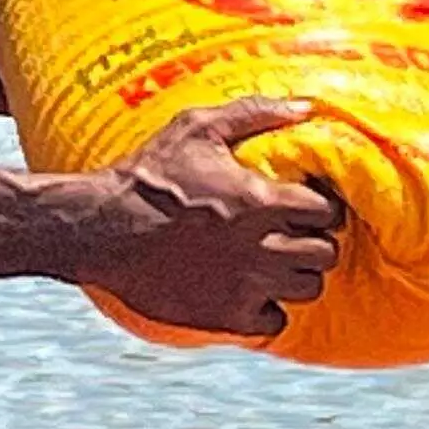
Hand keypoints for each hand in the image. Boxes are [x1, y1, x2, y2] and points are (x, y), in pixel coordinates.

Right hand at [80, 98, 345, 336]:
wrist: (102, 229)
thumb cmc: (149, 176)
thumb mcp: (198, 128)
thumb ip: (254, 113)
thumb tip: (306, 106)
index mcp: (261, 202)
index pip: (327, 212)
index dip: (321, 208)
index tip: (304, 206)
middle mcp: (261, 248)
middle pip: (325, 255)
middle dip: (315, 242)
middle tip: (292, 236)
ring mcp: (245, 285)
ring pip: (308, 289)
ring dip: (296, 276)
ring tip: (274, 263)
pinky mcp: (226, 316)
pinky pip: (276, 323)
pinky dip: (269, 311)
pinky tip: (251, 292)